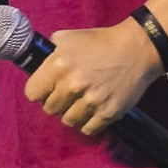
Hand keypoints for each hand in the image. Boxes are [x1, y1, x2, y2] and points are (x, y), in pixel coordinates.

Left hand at [22, 18, 163, 135]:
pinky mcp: (108, 113)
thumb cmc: (100, 42)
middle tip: (68, 93)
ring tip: (82, 101)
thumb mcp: (68, 38)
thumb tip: (38, 67)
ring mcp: (91, 101)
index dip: (40, 91)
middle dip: (57, 101)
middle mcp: (72, 85)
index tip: (47, 89)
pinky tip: (92, 110)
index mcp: (58, 65)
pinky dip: (88, 122)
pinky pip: (88, 129)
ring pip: (68, 121)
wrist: (135, 49)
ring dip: (73, 113)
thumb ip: (49, 52)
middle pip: (50, 109)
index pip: (33, 94)